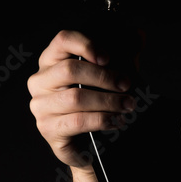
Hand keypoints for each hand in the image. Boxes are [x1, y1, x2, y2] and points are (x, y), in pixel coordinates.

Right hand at [27, 30, 133, 169]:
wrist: (87, 146)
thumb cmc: (94, 108)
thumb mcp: (107, 81)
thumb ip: (121, 58)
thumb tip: (140, 35)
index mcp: (51, 62)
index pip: (63, 40)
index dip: (86, 44)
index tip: (109, 57)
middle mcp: (40, 81)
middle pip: (70, 70)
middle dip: (104, 77)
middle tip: (127, 86)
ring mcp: (41, 106)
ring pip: (76, 97)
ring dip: (108, 101)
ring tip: (127, 106)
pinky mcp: (48, 128)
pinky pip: (78, 121)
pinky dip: (102, 120)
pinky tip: (116, 122)